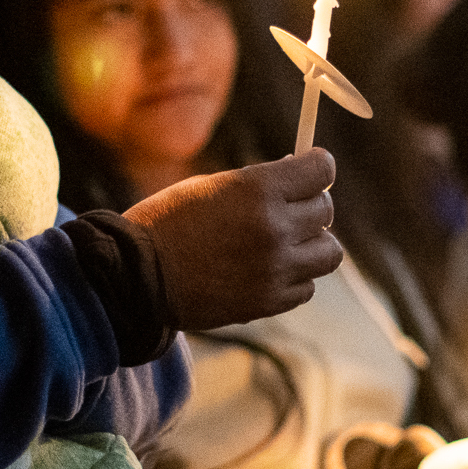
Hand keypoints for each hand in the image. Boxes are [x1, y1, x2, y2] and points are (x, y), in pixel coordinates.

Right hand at [123, 148, 342, 330]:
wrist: (138, 276)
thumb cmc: (167, 223)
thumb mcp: (211, 185)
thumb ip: (258, 183)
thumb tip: (296, 176)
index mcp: (258, 190)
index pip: (322, 170)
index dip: (318, 166)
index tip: (312, 168)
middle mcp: (274, 228)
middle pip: (325, 211)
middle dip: (310, 205)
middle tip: (290, 207)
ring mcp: (275, 269)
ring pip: (328, 253)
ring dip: (312, 244)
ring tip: (287, 243)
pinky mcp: (269, 302)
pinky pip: (306, 286)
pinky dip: (295, 277)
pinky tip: (270, 270)